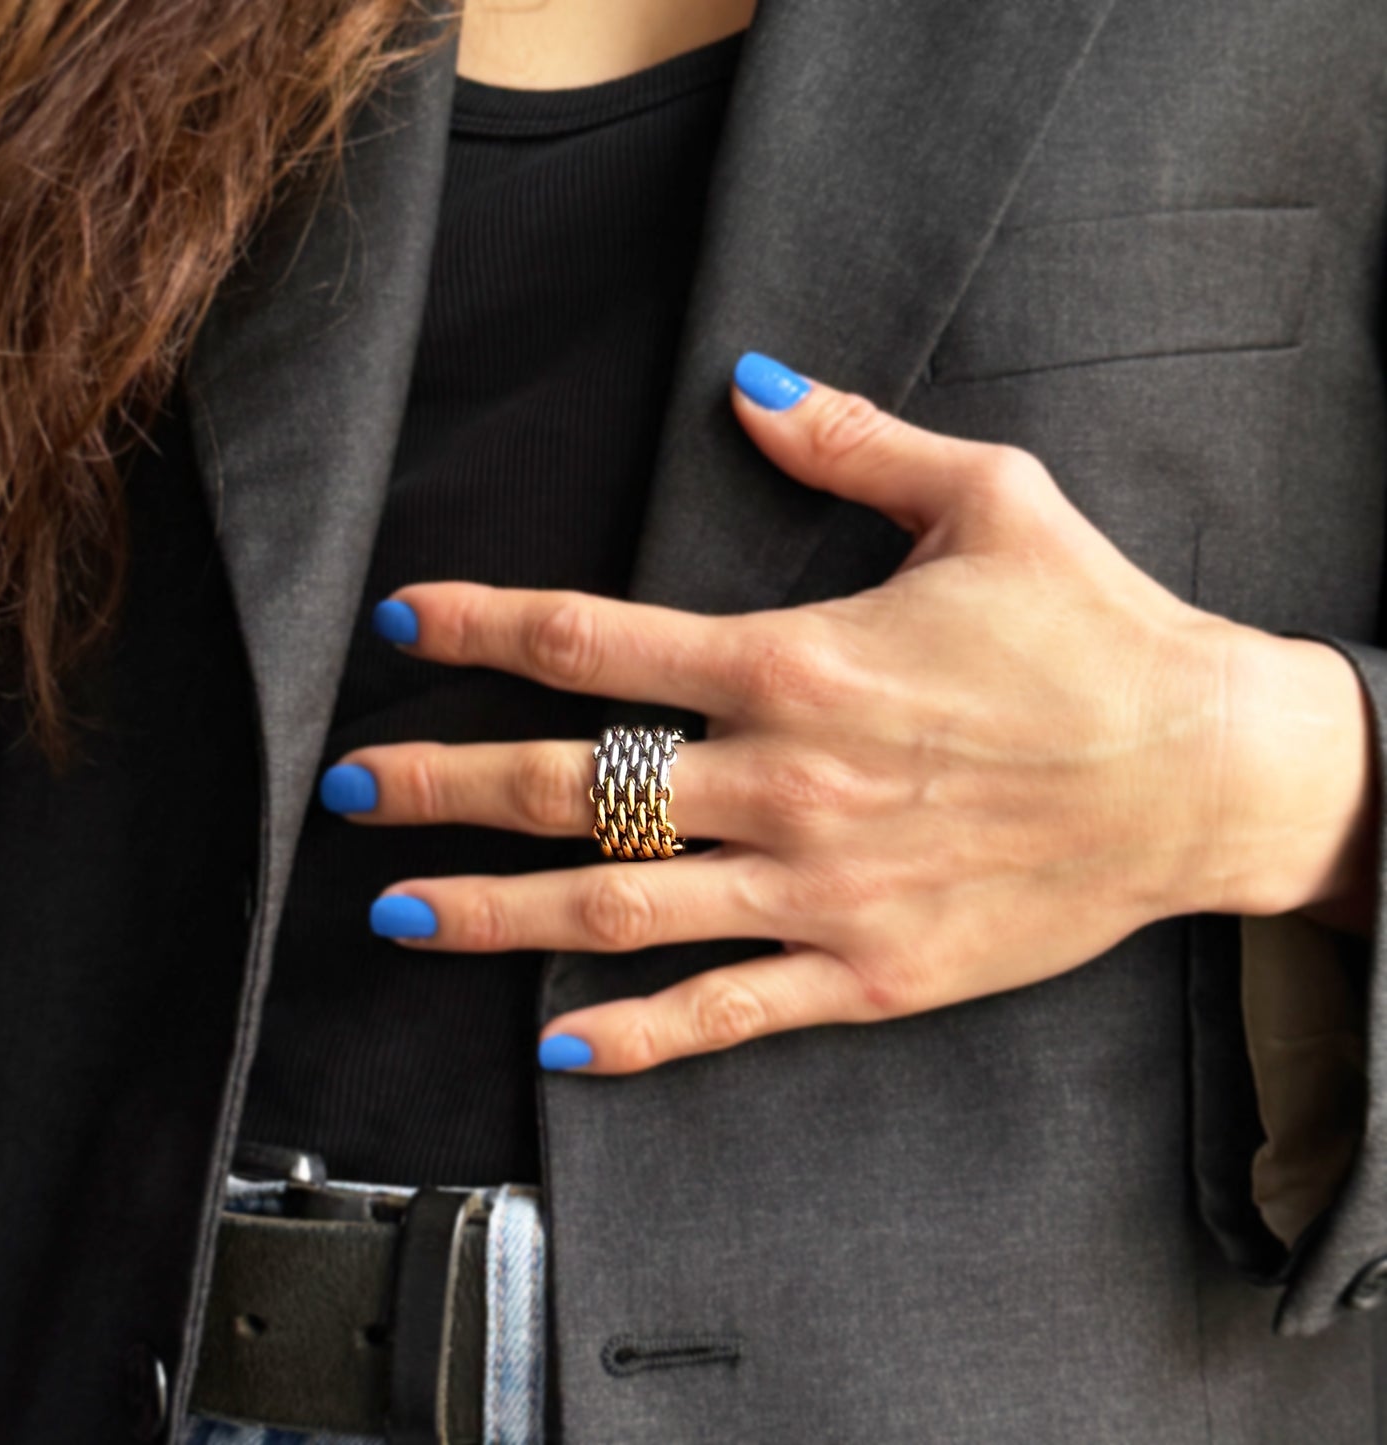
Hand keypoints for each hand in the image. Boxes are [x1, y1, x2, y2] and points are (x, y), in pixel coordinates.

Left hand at [323, 352, 1376, 1073]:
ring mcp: (822, 888)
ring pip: (619, 908)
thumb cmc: (1099, 631)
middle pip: (572, 786)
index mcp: (799, 658)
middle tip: (350, 788)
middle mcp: (788, 779)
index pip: (593, 638)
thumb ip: (852, 442)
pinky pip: (727, 1010)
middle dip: (443, 783)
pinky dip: (635, 1033)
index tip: (403, 620)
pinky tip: (554, 1043)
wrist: (1205, 772)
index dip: (481, 623)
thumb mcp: (988, 500)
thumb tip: (748, 385)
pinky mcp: (868, 970)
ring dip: (492, 914)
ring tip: (393, 912)